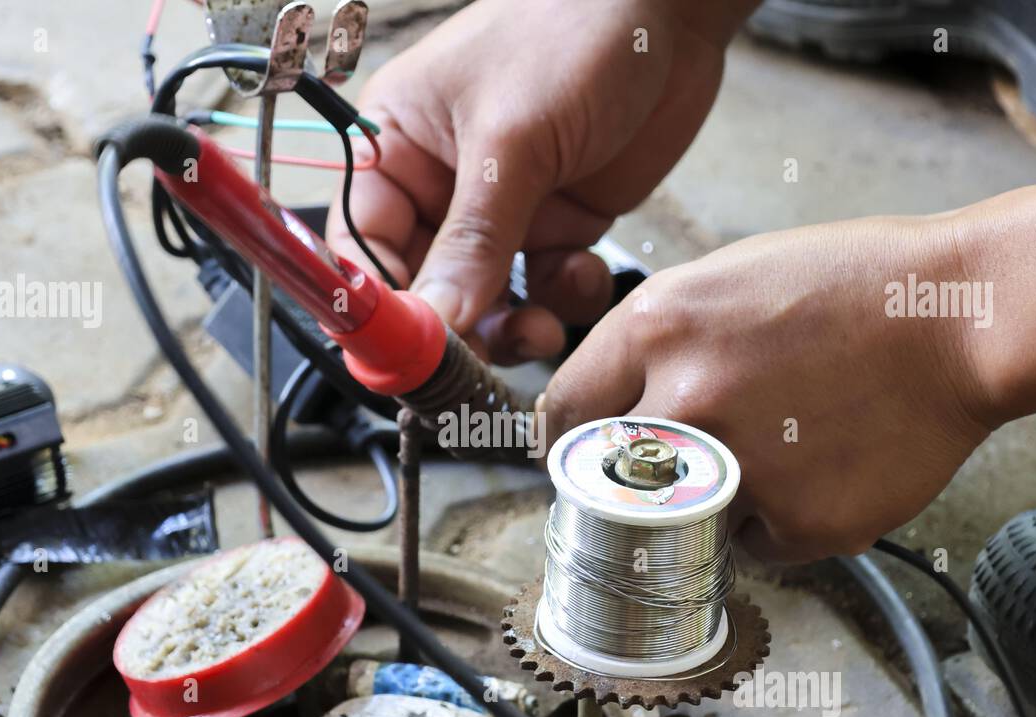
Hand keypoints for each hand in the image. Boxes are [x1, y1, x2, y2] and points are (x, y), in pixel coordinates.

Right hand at [326, 0, 755, 363]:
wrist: (672, 10)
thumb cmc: (572, 33)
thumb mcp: (512, 142)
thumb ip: (473, 240)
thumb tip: (435, 322)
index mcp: (396, 146)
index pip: (362, 245)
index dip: (381, 306)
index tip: (408, 355)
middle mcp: (442, 185)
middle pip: (425, 288)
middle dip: (457, 329)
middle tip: (484, 361)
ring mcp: (504, 210)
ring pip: (487, 301)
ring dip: (514, 326)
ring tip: (544, 328)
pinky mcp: (558, 225)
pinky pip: (545, 289)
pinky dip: (564, 297)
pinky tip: (587, 271)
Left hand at [540, 215, 995, 561]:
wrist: (959, 317)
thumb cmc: (847, 287)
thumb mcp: (722, 282)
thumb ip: (651, 345)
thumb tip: (606, 407)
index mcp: (655, 328)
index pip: (561, 413)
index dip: (568, 442)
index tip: (578, 459)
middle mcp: (683, 401)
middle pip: (607, 482)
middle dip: (629, 485)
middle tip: (665, 477)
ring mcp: (739, 467)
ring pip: (680, 523)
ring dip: (708, 506)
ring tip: (772, 456)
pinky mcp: (799, 520)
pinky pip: (756, 545)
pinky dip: (777, 521)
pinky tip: (818, 471)